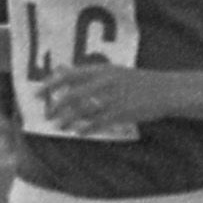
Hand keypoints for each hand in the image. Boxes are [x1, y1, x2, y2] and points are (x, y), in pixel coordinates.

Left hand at [35, 61, 169, 135]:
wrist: (165, 90)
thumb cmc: (138, 82)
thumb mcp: (115, 72)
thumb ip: (92, 75)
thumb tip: (65, 74)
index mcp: (103, 70)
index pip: (69, 75)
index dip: (50, 84)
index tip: (37, 93)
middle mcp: (106, 82)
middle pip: (73, 95)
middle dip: (56, 107)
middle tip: (46, 116)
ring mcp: (114, 98)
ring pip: (84, 111)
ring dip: (68, 120)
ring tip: (58, 126)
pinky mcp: (122, 112)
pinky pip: (99, 122)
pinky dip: (87, 128)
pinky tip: (79, 133)